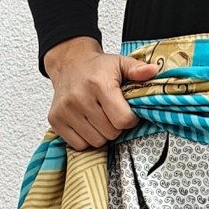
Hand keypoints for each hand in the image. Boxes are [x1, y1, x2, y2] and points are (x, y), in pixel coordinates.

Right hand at [42, 37, 159, 149]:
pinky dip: (86, 138)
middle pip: (111, 133)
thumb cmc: (97, 68)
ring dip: (101, 133)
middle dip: (116, 126)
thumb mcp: (120, 63)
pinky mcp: (55, 120)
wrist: (69, 63)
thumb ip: (138, 69)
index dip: (130, 119)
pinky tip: (86, 123)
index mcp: (98, 84)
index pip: (122, 120)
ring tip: (99, 117)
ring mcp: (65, 110)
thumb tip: (153, 71)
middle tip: (111, 113)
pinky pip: (79, 145)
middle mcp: (79, 97)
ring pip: (96, 142)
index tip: (127, 112)